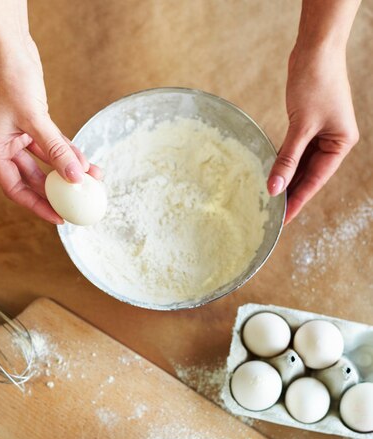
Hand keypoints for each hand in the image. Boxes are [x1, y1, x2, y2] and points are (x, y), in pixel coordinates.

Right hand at [0, 35, 99, 223]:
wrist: (8, 44)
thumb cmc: (9, 77)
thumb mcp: (35, 118)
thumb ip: (56, 150)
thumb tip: (77, 177)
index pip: (16, 189)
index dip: (37, 206)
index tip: (59, 218)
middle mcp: (5, 145)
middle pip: (33, 179)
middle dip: (57, 191)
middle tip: (79, 203)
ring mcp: (20, 134)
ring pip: (47, 162)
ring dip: (69, 170)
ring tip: (93, 179)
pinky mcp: (34, 122)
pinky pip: (53, 145)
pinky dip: (69, 152)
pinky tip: (87, 161)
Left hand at [267, 45, 358, 223]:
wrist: (315, 49)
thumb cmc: (315, 83)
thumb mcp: (301, 126)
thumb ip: (287, 159)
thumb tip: (274, 189)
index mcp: (340, 144)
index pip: (316, 180)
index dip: (298, 200)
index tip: (283, 219)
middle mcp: (334, 142)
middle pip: (309, 175)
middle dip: (291, 192)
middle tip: (273, 215)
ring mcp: (321, 133)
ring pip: (301, 164)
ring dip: (286, 179)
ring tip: (269, 200)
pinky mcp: (308, 125)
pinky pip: (295, 151)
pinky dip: (283, 162)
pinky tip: (271, 176)